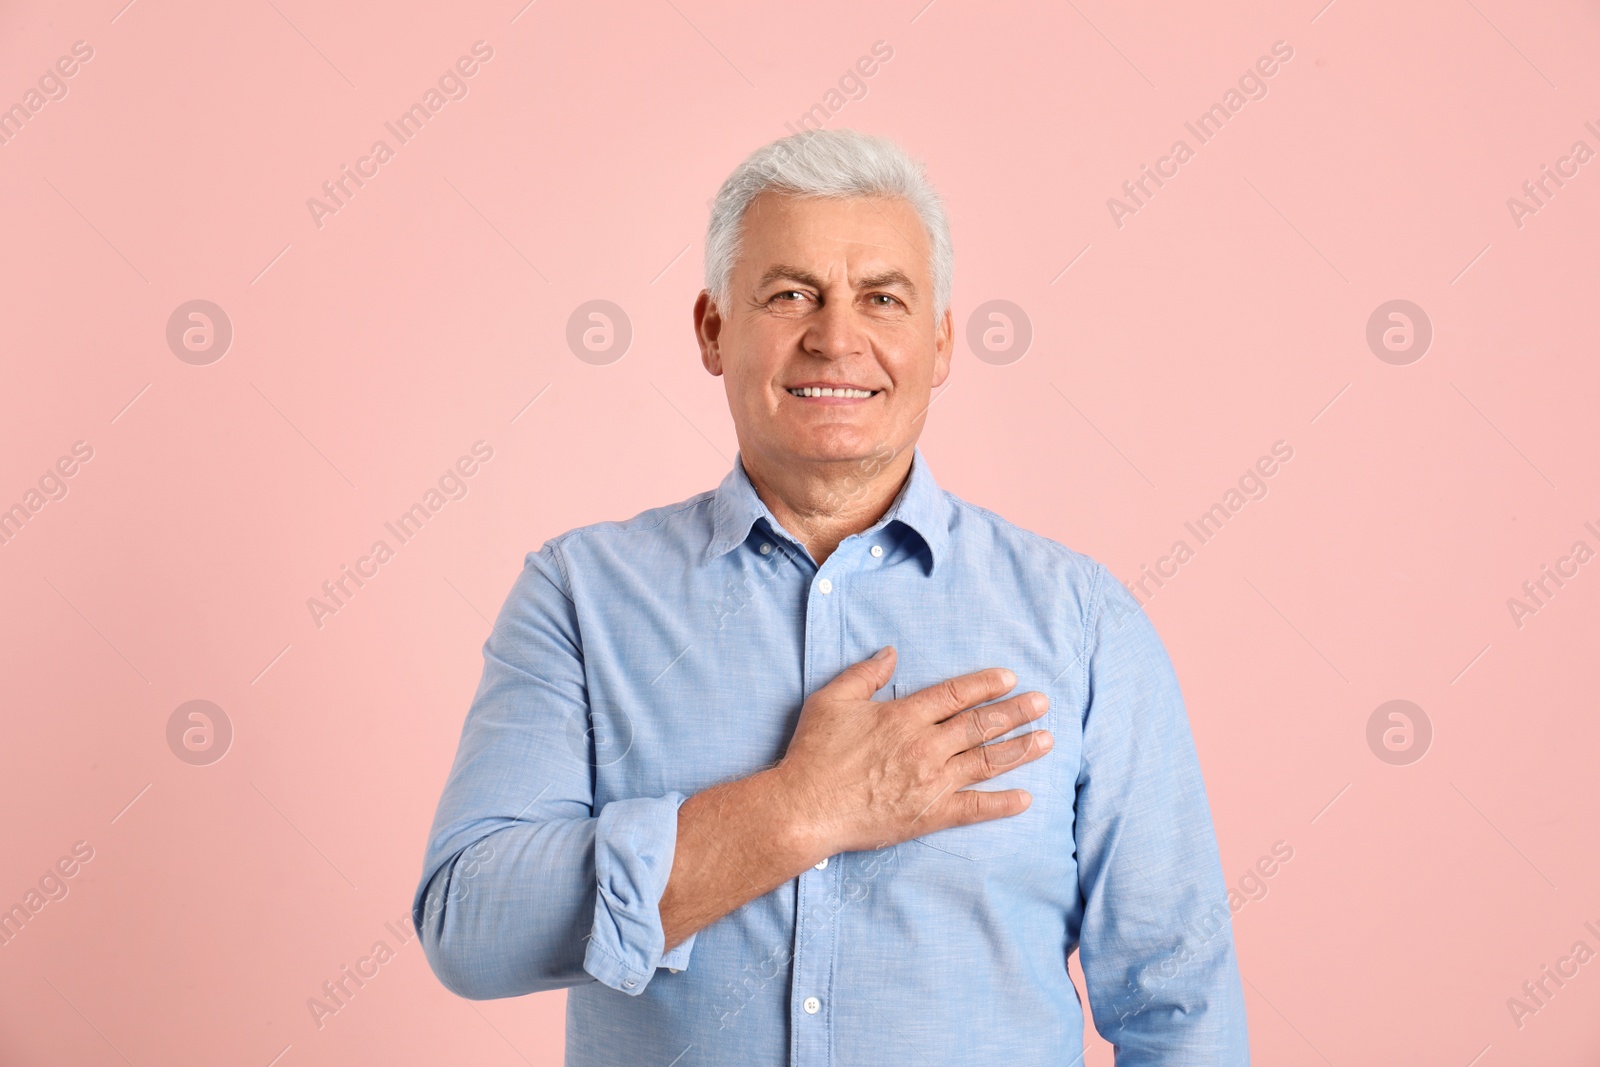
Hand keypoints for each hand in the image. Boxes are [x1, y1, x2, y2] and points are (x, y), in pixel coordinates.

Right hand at [772, 646, 1051, 858]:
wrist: (805, 807)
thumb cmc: (814, 752)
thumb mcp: (832, 700)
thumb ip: (865, 674)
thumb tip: (891, 653)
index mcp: (904, 716)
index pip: (956, 694)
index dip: (985, 684)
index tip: (1009, 678)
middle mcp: (925, 746)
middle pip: (980, 725)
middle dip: (1015, 712)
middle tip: (1042, 703)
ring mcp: (931, 782)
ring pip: (985, 761)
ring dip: (1019, 750)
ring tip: (1046, 740)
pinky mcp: (929, 814)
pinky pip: (973, 808)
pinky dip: (1001, 804)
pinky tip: (1025, 798)